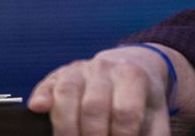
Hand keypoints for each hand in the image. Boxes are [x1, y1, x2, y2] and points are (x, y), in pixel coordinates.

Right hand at [28, 45, 174, 135]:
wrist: (135, 65)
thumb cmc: (143, 98)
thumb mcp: (156, 115)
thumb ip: (155, 135)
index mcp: (133, 76)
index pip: (125, 112)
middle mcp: (106, 68)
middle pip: (94, 106)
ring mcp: (81, 69)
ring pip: (67, 93)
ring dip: (65, 127)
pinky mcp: (60, 74)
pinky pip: (47, 83)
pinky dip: (41, 96)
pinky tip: (39, 110)